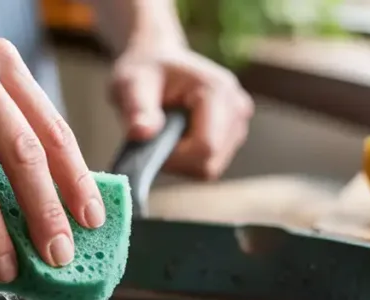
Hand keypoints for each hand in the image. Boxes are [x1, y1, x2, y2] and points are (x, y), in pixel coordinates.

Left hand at [109, 44, 254, 179]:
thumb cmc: (144, 71)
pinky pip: (210, 165)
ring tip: (165, 133)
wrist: (158, 62)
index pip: (205, 148)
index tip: (150, 141)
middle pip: (209, 163)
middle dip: (177, 161)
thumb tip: (141, 133)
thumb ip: (136, 108)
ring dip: (182, 161)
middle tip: (154, 137)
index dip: (173, 157)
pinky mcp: (234, 135)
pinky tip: (177, 137)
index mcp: (218, 90)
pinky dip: (189, 159)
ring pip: (210, 168)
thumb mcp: (131, 84)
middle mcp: (237, 108)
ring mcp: (239, 123)